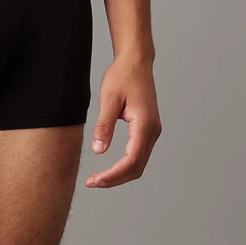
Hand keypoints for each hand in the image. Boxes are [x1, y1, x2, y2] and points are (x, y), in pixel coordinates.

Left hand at [85, 55, 161, 187]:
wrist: (136, 61)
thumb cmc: (123, 76)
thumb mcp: (109, 99)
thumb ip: (104, 126)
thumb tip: (98, 151)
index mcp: (144, 125)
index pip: (131, 161)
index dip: (113, 175)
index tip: (95, 180)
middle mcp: (153, 131)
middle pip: (136, 167)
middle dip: (115, 179)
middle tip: (92, 183)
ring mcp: (152, 131)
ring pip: (139, 163)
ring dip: (120, 175)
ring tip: (98, 179)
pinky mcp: (148, 129)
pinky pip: (139, 154)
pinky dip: (125, 165)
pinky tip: (111, 167)